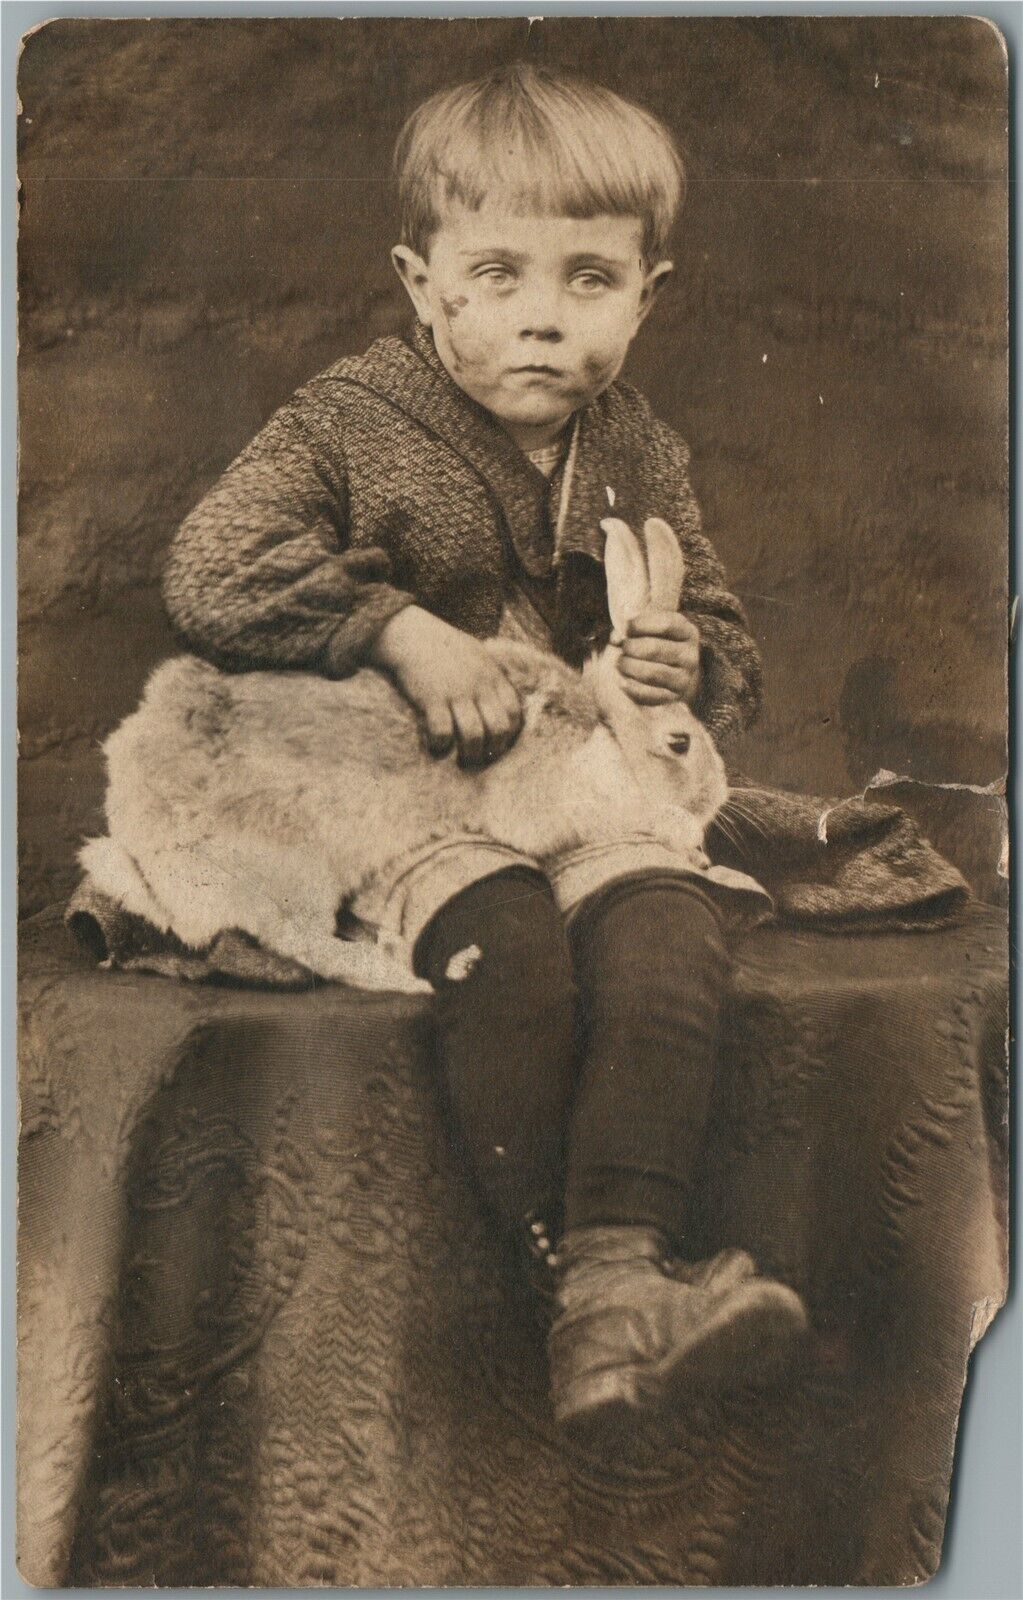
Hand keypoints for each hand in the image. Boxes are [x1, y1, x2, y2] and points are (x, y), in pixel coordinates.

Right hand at [369, 606, 522, 765]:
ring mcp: (456, 692)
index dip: (510, 733)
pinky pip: (442, 732)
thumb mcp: (476, 654)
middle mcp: (478, 685)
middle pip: (498, 728)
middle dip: (493, 749)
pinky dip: (441, 745)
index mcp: (492, 675)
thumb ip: (491, 676)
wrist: (409, 634)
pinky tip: (436, 745)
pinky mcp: (432, 699)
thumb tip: (501, 699)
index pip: (514, 712)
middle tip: (482, 756)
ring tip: (463, 760)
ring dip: (470, 754)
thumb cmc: (442, 645)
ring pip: (474, 736)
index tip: (498, 742)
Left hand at [616, 610, 701, 705]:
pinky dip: (630, 685)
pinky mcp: (671, 698)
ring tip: (621, 663)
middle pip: (654, 648)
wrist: (665, 672)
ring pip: (650, 673)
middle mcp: (690, 656)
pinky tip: (623, 679)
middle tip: (623, 647)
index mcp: (688, 633)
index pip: (666, 624)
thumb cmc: (652, 643)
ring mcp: (683, 679)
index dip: (641, 624)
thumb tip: (617, 638)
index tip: (626, 627)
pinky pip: (646, 693)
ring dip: (628, 666)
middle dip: (631, 646)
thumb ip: (630, 628)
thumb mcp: (647, 629)